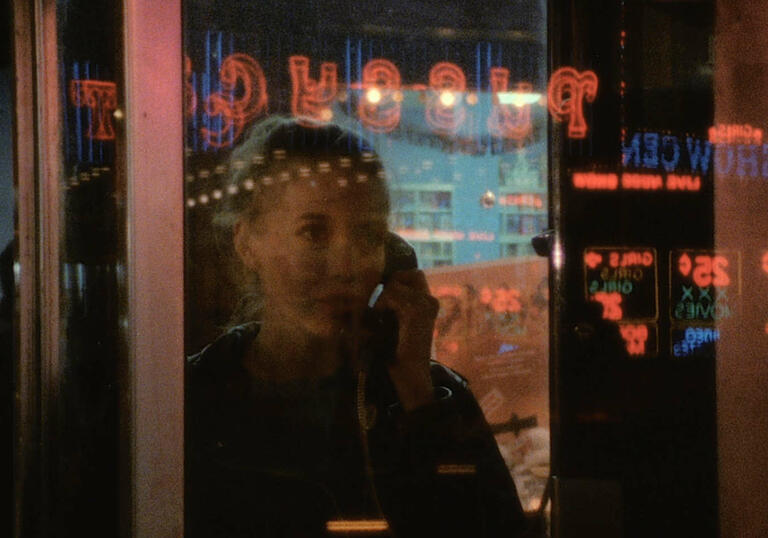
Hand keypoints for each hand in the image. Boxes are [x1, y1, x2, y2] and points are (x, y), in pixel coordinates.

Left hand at [373, 269, 439, 410]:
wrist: (409, 374)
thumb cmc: (397, 351)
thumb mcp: (396, 322)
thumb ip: (393, 304)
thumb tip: (377, 284)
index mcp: (428, 302)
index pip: (414, 274)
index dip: (397, 279)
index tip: (382, 296)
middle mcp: (430, 300)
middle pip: (405, 274)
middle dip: (389, 285)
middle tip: (381, 308)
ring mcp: (425, 304)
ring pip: (395, 283)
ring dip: (382, 298)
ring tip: (379, 318)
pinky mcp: (416, 311)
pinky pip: (392, 294)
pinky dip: (381, 306)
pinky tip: (380, 321)